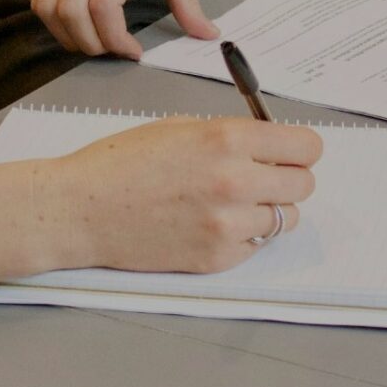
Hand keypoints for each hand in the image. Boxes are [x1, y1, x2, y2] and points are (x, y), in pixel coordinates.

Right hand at [0, 117, 321, 286]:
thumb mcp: (180, 128)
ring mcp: (228, 225)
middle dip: (287, 178)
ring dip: (268, 210)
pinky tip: (211, 224)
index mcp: (227, 139)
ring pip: (285, 219)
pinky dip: (244, 237)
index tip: (291, 152)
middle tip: (262, 177)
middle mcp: (235, 181)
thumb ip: (230, 136)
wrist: (80, 209)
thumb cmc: (121, 164)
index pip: (306, 147)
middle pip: (304, 184)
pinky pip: (256, 246)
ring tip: (233, 203)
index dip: (300, 149)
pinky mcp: (217, 258)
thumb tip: (270, 145)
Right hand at [32, 0, 218, 58]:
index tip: (132, 50)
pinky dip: (54, 20)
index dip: (115, 39)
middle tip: (113, 50)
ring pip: (48, 9)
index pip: (104, 3)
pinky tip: (77, 23)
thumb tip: (205, 33)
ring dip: (69, 37)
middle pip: (73, 12)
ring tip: (94, 41)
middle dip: (93, 45)